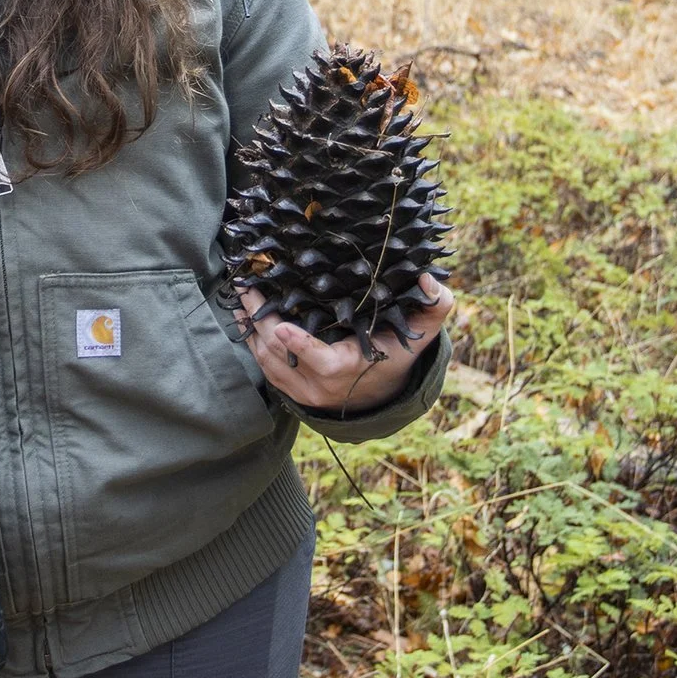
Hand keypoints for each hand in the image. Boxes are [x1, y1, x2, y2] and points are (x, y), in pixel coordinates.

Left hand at [235, 275, 453, 413]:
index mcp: (351, 370)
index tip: (283, 327)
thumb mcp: (421, 334)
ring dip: (251, 329)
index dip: (301, 348)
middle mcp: (322, 387)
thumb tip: (427, 282)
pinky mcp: (290, 391)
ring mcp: (302, 392)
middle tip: (248, 289)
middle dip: (262, 322)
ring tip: (240, 297)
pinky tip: (244, 317)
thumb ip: (435, 306)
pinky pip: (264, 367)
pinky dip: (252, 342)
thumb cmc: (399, 354)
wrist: (381, 395)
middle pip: (282, 357)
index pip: (322, 364)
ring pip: (267, 362)